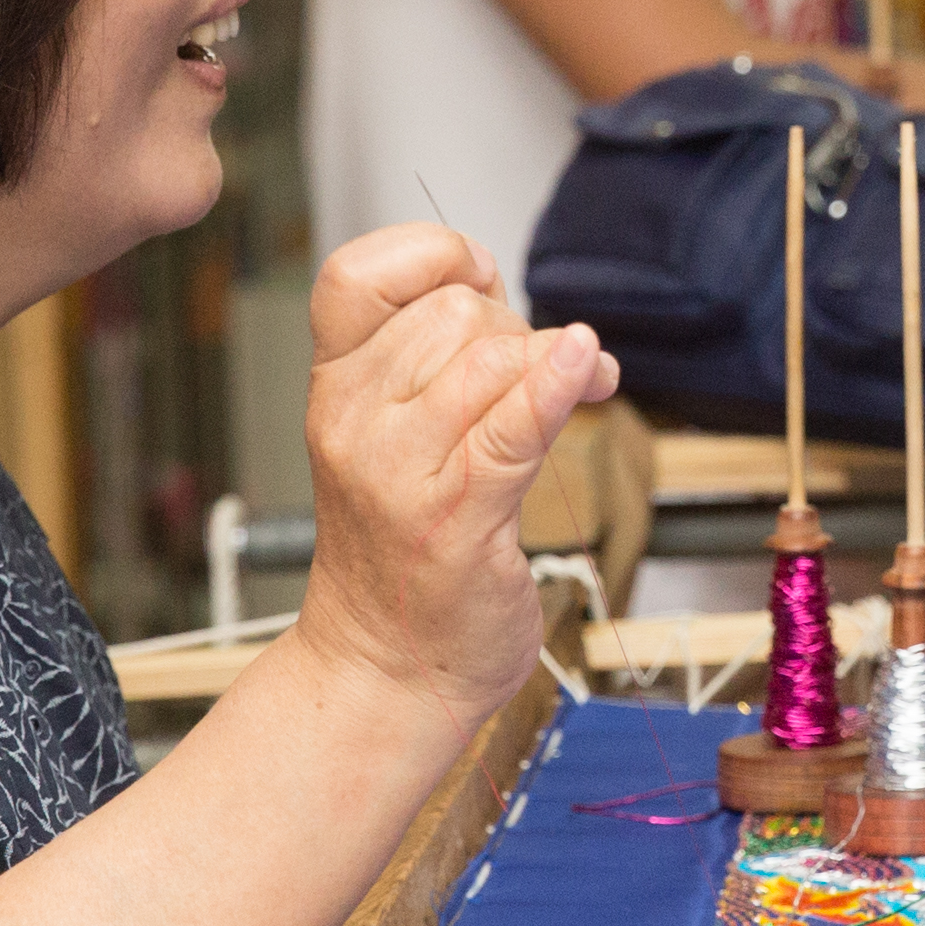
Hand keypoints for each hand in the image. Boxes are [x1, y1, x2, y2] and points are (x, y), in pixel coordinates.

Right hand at [294, 223, 614, 709]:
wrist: (389, 670)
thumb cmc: (404, 553)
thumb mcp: (400, 439)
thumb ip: (449, 364)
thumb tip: (538, 308)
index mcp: (335, 390)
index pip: (356, 273)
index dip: (430, 254)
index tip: (479, 282)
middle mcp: (354, 420)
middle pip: (452, 311)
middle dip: (515, 326)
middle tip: (534, 377)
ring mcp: (400, 469)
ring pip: (492, 355)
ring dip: (554, 363)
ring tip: (572, 392)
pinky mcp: (457, 515)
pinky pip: (515, 423)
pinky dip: (560, 383)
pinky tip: (589, 367)